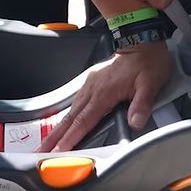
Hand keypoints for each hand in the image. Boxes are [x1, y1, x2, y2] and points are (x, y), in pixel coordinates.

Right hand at [38, 41, 171, 152]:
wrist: (142, 39)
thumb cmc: (147, 61)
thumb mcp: (150, 83)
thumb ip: (142, 104)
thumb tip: (136, 122)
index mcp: (104, 91)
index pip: (83, 121)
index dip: (70, 138)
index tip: (58, 151)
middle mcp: (92, 88)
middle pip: (70, 118)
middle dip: (54, 136)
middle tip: (39, 151)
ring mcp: (90, 84)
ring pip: (71, 110)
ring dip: (58, 128)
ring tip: (48, 142)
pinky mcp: (92, 81)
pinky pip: (76, 102)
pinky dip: (67, 116)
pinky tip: (64, 124)